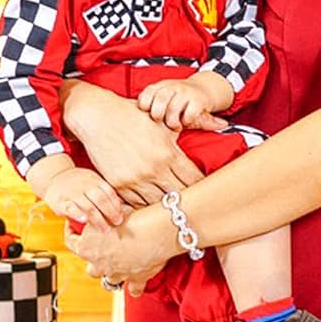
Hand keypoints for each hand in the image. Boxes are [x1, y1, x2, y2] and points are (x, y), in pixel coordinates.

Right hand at [43, 166, 124, 228]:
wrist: (55, 177)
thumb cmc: (80, 182)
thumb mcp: (95, 181)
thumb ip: (106, 192)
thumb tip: (123, 204)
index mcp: (95, 181)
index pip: (109, 193)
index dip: (116, 205)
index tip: (122, 216)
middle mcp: (85, 186)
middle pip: (100, 199)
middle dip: (110, 212)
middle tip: (117, 223)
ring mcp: (72, 193)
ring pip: (87, 205)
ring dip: (97, 218)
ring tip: (105, 228)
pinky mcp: (59, 201)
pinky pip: (69, 207)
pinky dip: (77, 213)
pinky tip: (84, 220)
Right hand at [60, 83, 204, 206]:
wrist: (98, 116)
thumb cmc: (135, 116)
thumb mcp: (166, 123)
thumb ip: (191, 128)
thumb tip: (222, 124)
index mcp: (168, 154)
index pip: (194, 180)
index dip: (202, 186)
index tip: (206, 189)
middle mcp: (152, 170)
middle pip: (178, 195)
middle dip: (186, 198)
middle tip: (192, 201)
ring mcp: (134, 179)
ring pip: (157, 203)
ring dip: (165, 204)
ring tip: (173, 205)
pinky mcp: (117, 184)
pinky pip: (135, 203)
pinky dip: (145, 204)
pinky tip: (152, 203)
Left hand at [66, 204, 175, 292]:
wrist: (155, 230)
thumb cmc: (134, 218)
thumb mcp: (111, 212)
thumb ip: (101, 216)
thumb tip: (99, 212)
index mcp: (87, 247)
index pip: (70, 242)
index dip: (71, 233)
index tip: (75, 228)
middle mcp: (98, 264)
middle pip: (90, 267)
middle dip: (96, 260)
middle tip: (105, 250)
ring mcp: (116, 274)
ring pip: (109, 280)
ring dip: (113, 273)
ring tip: (121, 265)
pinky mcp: (136, 278)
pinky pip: (133, 289)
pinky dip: (134, 287)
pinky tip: (135, 284)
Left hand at [137, 78, 214, 130]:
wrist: (204, 88)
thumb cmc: (177, 98)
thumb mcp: (162, 95)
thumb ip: (149, 102)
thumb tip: (127, 120)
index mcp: (160, 86)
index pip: (146, 95)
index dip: (145, 107)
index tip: (149, 113)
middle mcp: (172, 86)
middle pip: (159, 101)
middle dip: (158, 115)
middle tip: (162, 121)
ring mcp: (186, 92)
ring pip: (173, 110)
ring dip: (173, 122)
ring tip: (174, 126)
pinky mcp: (198, 100)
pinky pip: (189, 115)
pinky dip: (186, 121)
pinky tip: (186, 122)